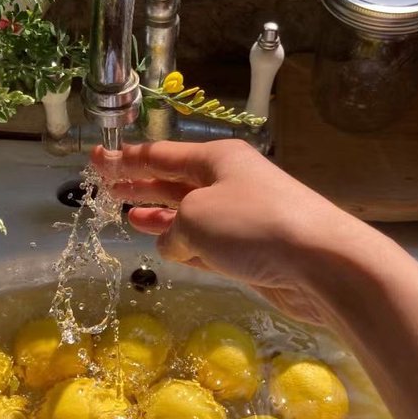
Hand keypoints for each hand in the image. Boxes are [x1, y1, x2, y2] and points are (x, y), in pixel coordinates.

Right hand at [92, 140, 376, 324]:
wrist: (320, 263)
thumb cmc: (254, 225)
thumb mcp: (196, 218)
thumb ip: (172, 229)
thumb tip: (171, 243)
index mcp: (216, 159)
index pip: (161, 155)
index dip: (125, 159)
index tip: (96, 159)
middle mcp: (229, 183)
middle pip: (174, 180)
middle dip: (140, 183)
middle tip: (104, 185)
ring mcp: (241, 218)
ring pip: (189, 214)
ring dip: (158, 215)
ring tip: (126, 215)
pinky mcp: (250, 253)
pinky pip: (205, 243)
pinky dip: (182, 243)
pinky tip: (163, 247)